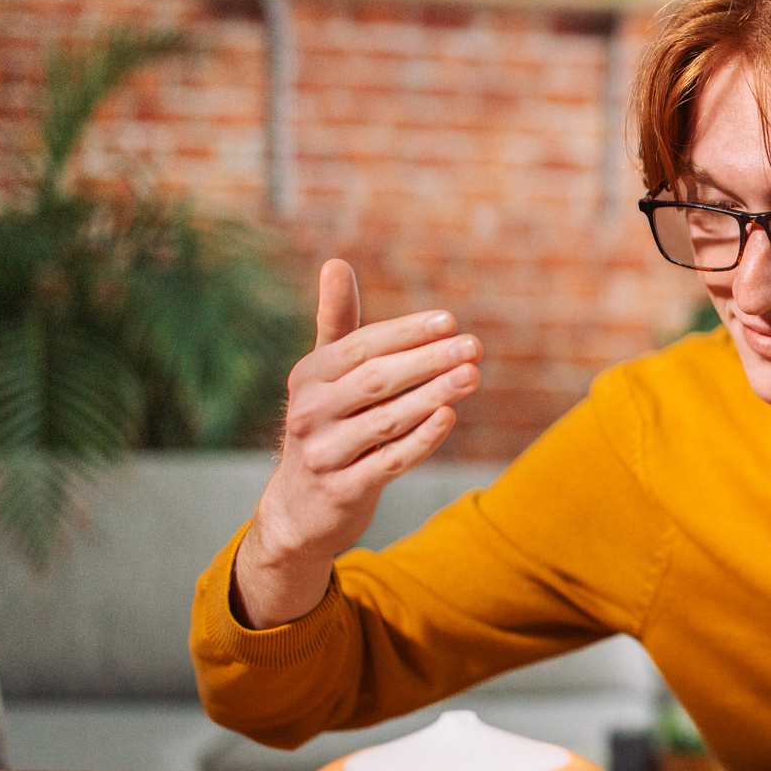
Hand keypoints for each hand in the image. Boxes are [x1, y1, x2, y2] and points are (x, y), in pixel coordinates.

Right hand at [231, 259, 482, 627]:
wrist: (298, 509)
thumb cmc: (325, 425)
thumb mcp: (323, 376)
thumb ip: (338, 323)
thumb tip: (336, 262)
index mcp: (308, 377)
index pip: (361, 348)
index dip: (405, 333)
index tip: (449, 321)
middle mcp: (309, 413)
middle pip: (376, 381)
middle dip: (428, 361)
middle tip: (473, 347)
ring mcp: (324, 454)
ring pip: (387, 420)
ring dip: (433, 396)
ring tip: (472, 375)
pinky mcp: (343, 490)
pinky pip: (389, 461)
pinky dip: (421, 440)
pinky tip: (449, 417)